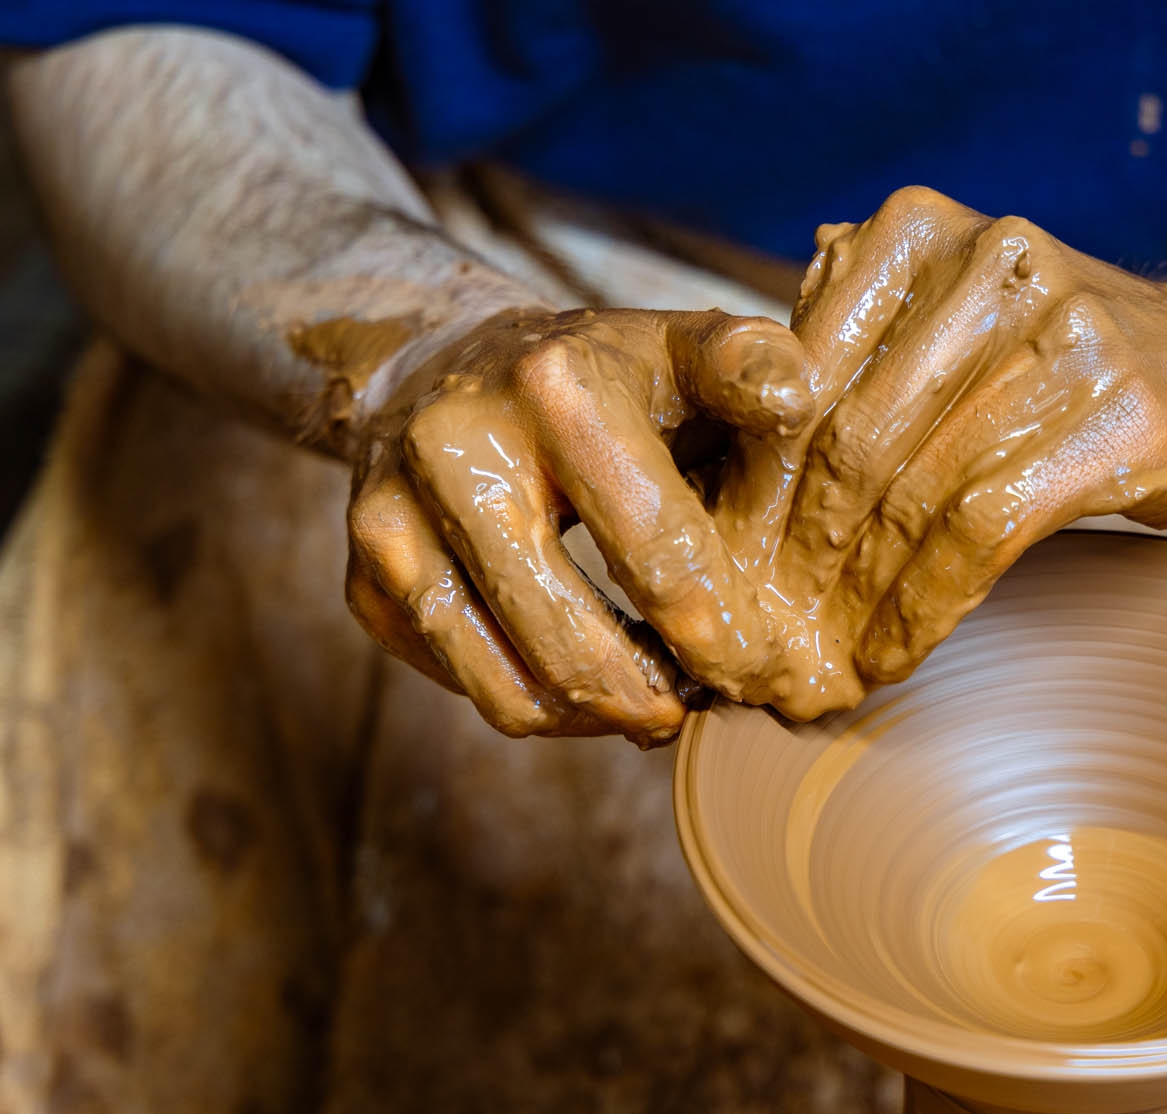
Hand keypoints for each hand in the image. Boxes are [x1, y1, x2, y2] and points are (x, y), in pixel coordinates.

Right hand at [345, 307, 812, 744]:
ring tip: (655, 699)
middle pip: (574, 647)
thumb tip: (802, 399)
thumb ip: (751, 365)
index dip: (722, 636)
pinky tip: (592, 676)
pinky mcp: (364, 584)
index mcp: (553, 386)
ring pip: (513, 692)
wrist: (441, 364)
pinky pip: (471, 688)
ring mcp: (390, 523)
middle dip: (657, 698)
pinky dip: (544, 704)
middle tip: (706, 701)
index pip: (658, 555)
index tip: (763, 669)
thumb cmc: (596, 372)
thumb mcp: (677, 344)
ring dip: (599, 717)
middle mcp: (453, 451)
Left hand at [719, 187, 1166, 712]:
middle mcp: (986, 260)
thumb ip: (850, 342)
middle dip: (795, 557)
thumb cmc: (1065, 366)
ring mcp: (1061, 331)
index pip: (797, 378)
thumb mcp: (948, 320)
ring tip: (823, 662)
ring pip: (907, 491)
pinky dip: (923, 607)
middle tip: (763, 636)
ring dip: (854, 600)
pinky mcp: (1116, 415)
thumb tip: (733, 416)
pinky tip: (895, 654)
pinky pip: (977, 529)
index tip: (724, 569)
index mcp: (918, 230)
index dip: (751, 488)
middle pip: (847, 439)